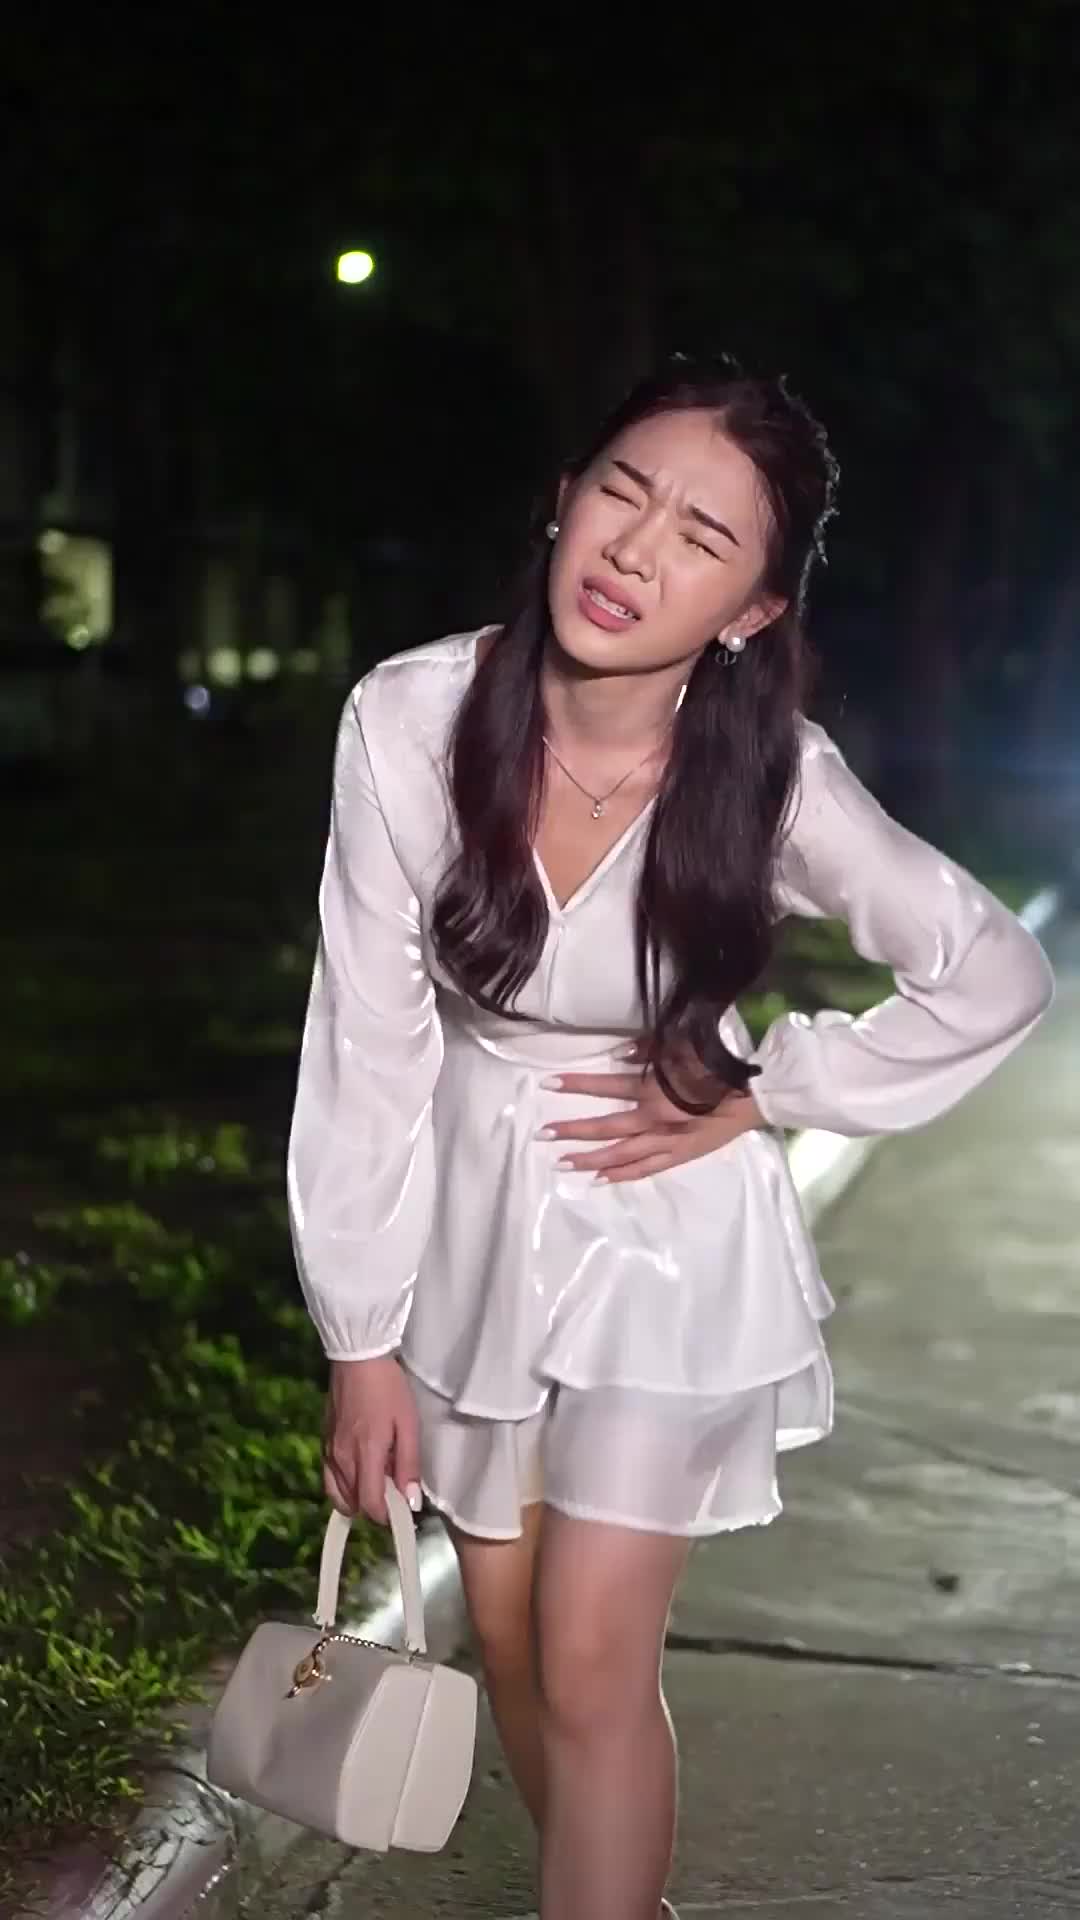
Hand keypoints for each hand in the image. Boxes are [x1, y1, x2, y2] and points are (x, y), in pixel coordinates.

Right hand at [322, 1356, 421, 1525]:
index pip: (370, 1505)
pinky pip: (330, 1479)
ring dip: (358, 1497)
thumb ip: (409, 1464)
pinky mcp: (323, 1443)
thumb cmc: (388, 1388)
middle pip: (353, 1504)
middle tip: (393, 1488)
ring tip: (377, 1479)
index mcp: (365, 1455)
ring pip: (338, 1495)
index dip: (387, 1515)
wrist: (357, 1357)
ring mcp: (328, 1452)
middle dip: (374, 1506)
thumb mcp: (408, 1424)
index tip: (403, 1508)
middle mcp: (341, 1460)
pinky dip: (344, 1485)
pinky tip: (361, 1469)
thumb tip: (410, 1501)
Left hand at [536, 1039, 765, 1184]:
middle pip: (605, 1127)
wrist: (754, 1096)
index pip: (606, 1085)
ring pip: (620, 1155)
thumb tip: (617, 1054)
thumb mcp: (682, 1046)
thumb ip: (647, 1049)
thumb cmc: (717, 1066)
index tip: (548, 1084)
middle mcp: (654, 1119)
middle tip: (543, 1135)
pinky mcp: (679, 1156)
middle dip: (572, 1130)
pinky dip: (622, 1175)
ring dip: (589, 1159)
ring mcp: (666, 1142)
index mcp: (653, 1089)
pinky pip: (645, 1169)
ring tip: (563, 1163)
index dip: (576, 1084)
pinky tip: (600, 1179)